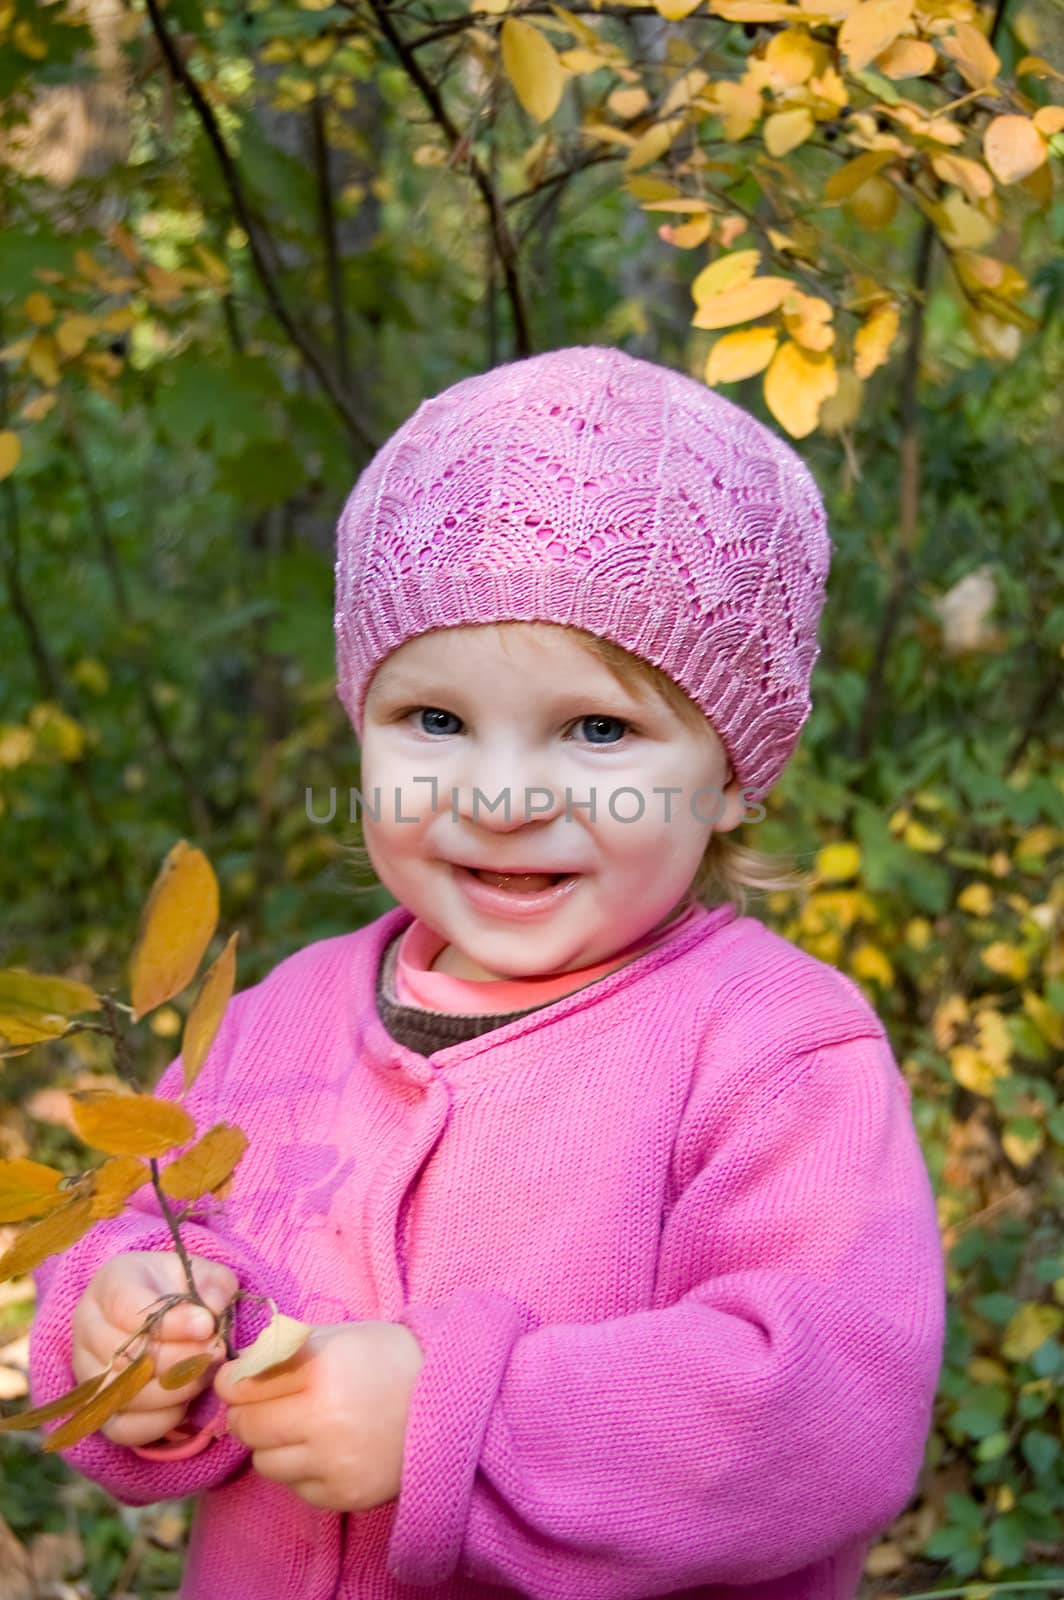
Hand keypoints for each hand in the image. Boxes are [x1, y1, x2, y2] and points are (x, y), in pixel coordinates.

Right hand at [71, 1251, 236, 1448]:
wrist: (162, 1317)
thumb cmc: (180, 1291)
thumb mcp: (202, 1275)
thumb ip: (213, 1285)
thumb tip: (213, 1310)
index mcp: (109, 1284)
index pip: (126, 1307)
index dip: (171, 1322)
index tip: (207, 1325)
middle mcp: (87, 1327)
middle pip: (124, 1355)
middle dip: (180, 1358)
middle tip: (214, 1353)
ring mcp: (87, 1370)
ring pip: (123, 1394)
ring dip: (174, 1390)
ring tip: (205, 1374)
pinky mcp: (97, 1408)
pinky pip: (122, 1428)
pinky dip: (159, 1421)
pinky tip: (185, 1403)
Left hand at [213, 1321, 424, 1511]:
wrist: (448, 1399)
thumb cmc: (388, 1358)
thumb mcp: (339, 1336)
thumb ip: (286, 1349)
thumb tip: (237, 1368)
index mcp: (320, 1369)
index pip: (241, 1386)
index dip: (232, 1382)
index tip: (237, 1380)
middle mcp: (323, 1419)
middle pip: (248, 1428)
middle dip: (249, 1414)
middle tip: (265, 1405)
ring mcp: (334, 1463)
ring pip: (266, 1463)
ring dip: (274, 1445)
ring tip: (301, 1427)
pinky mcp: (344, 1495)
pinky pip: (295, 1488)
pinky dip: (301, 1470)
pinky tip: (326, 1449)